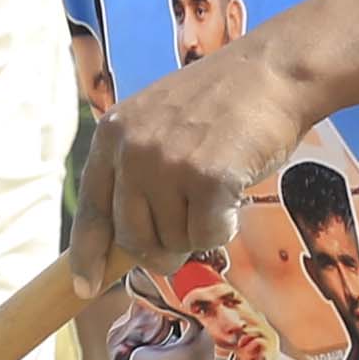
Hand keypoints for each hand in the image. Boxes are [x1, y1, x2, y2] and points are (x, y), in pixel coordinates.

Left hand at [78, 38, 313, 297]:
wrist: (273, 72)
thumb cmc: (221, 103)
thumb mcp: (158, 124)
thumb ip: (137, 172)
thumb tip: (131, 244)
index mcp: (112, 135)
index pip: (91, 209)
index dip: (87, 254)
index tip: (85, 287)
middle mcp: (132, 150)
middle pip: (132, 238)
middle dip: (160, 250)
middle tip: (188, 232)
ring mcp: (167, 164)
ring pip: (172, 242)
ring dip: (197, 232)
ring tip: (216, 190)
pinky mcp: (207, 179)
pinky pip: (208, 238)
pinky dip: (224, 228)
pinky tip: (233, 196)